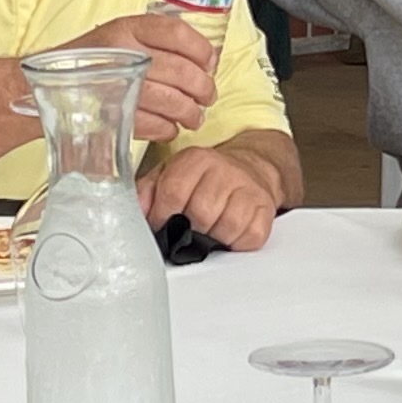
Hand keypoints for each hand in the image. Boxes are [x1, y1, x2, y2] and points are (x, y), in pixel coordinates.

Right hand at [74, 10, 221, 141]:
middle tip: (207, 97)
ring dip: (190, 113)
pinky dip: (168, 129)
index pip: (177, 33)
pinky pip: (154, 125)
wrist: (46, 84)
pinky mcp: (113, 114)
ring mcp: (118, 85)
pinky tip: (168, 128)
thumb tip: (203, 62)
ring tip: (194, 117)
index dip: (201, 50)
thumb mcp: (120, 36)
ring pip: (172, 101)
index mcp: (128, 28)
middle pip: (182, 71)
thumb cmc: (92, 62)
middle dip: (203, 89)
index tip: (209, 63)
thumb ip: (157, 42)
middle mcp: (123, 53)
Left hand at [144, 141, 281, 249]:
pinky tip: (229, 233)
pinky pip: (249, 238)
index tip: (160, 224)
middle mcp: (225, 170)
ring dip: (213, 237)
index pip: (173, 192)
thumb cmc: (205, 179)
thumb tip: (135, 211)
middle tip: (188, 227)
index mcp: (196, 159)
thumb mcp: (170, 175)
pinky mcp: (265, 209)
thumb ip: (147, 192)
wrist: (249, 170)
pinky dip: (236, 243)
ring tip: (209, 228)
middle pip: (200, 213)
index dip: (161, 216)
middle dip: (189, 228)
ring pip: (225, 228)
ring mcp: (248, 189)